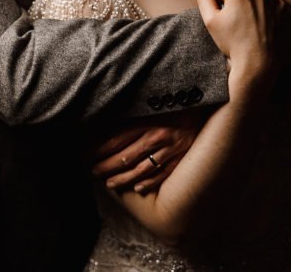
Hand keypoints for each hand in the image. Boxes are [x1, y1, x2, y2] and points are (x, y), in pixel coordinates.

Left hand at [88, 112, 202, 192]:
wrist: (203, 104)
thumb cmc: (171, 102)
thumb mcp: (148, 104)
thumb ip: (129, 115)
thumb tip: (103, 125)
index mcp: (145, 121)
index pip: (115, 140)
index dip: (98, 150)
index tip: (86, 154)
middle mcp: (156, 137)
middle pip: (124, 158)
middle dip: (105, 167)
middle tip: (93, 172)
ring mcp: (170, 150)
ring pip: (140, 170)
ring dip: (122, 179)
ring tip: (109, 183)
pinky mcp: (181, 158)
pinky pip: (162, 175)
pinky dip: (148, 183)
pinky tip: (137, 188)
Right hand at [197, 0, 282, 96]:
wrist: (259, 62)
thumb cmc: (233, 42)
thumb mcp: (210, 21)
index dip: (217, 4)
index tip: (224, 19)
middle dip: (234, 3)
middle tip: (236, 24)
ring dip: (249, 6)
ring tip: (248, 26)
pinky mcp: (284, 8)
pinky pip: (267, 3)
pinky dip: (263, 11)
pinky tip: (260, 25)